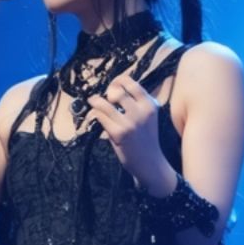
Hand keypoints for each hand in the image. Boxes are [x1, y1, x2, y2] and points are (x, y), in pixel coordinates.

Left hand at [84, 72, 172, 191]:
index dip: (118, 80)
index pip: (131, 83)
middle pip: (117, 91)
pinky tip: (94, 115)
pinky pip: (101, 117)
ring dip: (96, 101)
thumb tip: (116, 89)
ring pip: (105, 103)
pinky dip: (95, 114)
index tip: (113, 84)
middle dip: (107, 91)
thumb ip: (138, 103)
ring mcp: (130, 123)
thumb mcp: (149, 117)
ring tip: (93, 101)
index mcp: (150, 105)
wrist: (150, 163)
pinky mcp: (119, 134)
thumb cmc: (147, 140)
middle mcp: (141, 112)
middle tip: (103, 96)